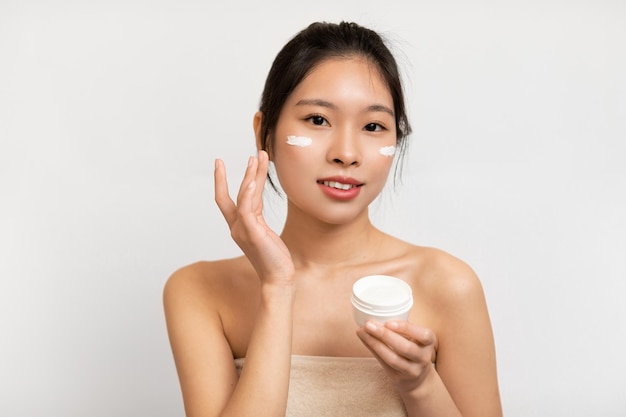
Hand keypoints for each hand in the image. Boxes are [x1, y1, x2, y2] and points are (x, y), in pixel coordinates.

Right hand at [214, 151, 294, 284]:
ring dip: (251, 176)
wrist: (278, 278)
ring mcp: (243, 230)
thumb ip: (258, 217)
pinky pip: (247, 208)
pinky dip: (249, 193)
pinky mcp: (252, 233)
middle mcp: (237, 227)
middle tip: (250, 154)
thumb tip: (258, 202)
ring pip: (245, 196)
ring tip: (257, 158)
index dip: (221, 181)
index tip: (219, 163)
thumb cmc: (274, 258)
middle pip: (236, 194)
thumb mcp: (265, 233)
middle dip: (242, 173)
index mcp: (239, 227)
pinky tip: (254, 180)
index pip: (226, 200)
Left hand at [356, 320, 437, 395]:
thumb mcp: (416, 338)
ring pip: (392, 358)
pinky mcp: (398, 377)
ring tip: (362, 331)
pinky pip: (383, 363)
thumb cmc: (413, 349)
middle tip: (369, 324)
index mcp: (429, 342)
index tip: (388, 322)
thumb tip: (377, 313)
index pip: (423, 335)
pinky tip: (364, 339)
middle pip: (405, 348)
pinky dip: (372, 350)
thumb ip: (403, 328)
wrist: (418, 379)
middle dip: (385, 335)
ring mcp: (412, 370)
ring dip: (375, 343)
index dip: (406, 328)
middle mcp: (423, 357)